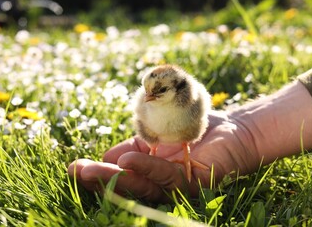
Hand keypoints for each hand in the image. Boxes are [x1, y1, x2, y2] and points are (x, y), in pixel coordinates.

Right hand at [67, 111, 260, 201]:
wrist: (237, 128)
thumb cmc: (197, 125)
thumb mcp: (158, 129)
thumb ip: (136, 142)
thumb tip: (110, 155)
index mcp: (150, 167)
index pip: (119, 172)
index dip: (100, 169)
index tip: (77, 165)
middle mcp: (160, 179)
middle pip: (126, 183)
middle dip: (99, 178)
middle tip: (74, 172)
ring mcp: (176, 184)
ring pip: (141, 186)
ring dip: (114, 178)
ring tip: (89, 172)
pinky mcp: (193, 183)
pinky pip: (166, 177)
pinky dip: (146, 169)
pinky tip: (127, 163)